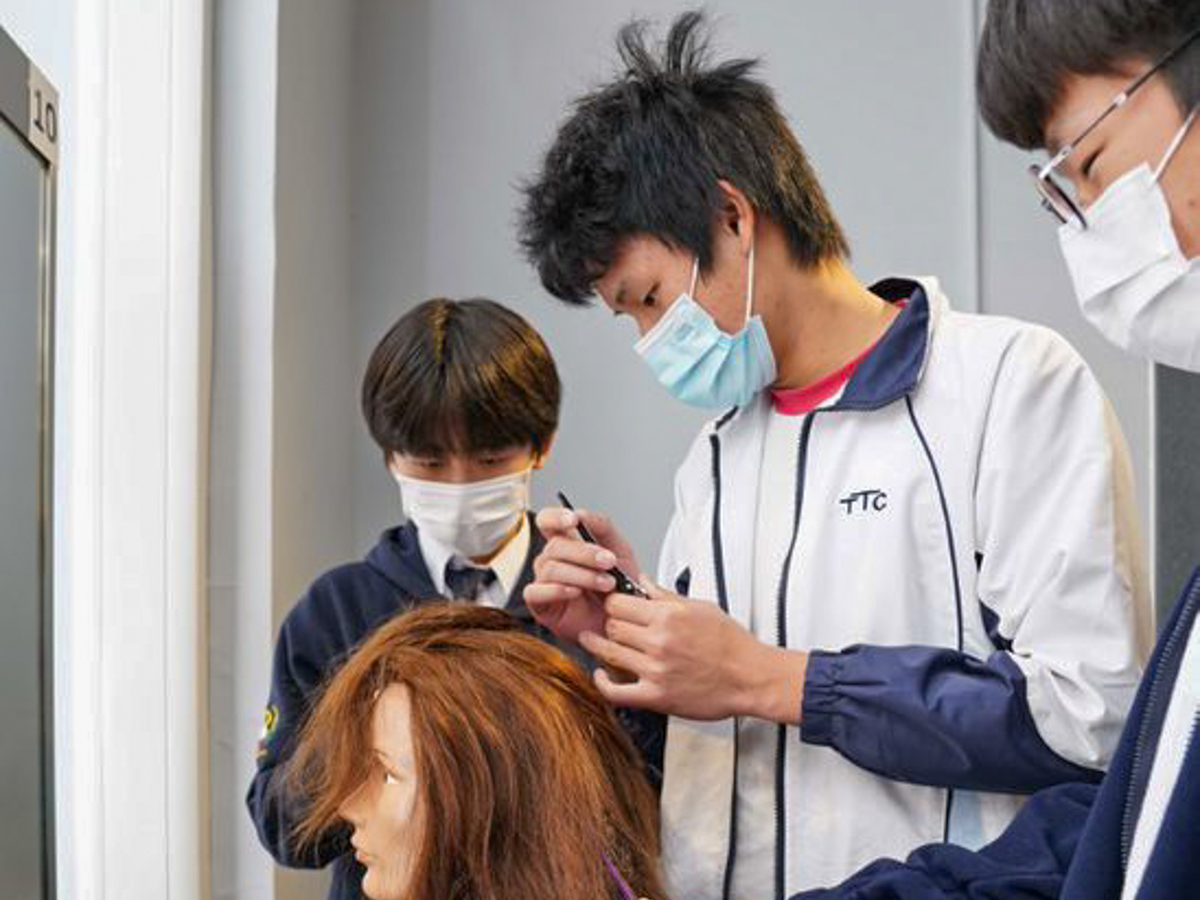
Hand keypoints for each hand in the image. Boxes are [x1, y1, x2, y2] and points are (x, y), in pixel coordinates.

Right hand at [524, 505, 641, 642]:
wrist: (624, 622)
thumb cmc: (619, 587)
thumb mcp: (620, 551)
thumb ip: (603, 527)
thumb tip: (582, 512)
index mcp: (567, 543)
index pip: (547, 521)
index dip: (555, 517)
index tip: (573, 520)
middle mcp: (551, 560)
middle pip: (555, 546)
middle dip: (585, 553)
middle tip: (609, 561)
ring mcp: (543, 581)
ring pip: (551, 568)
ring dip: (582, 575)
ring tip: (606, 583)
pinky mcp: (540, 605)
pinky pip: (536, 592)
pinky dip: (556, 590)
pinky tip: (575, 593)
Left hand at [580, 579, 807, 722]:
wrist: (751, 678)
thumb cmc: (732, 644)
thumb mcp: (701, 608)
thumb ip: (666, 596)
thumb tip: (644, 582)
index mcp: (669, 616)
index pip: (618, 603)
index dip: (612, 602)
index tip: (613, 605)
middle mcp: (659, 641)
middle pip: (611, 626)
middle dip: (608, 623)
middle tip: (608, 624)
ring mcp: (656, 670)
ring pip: (610, 653)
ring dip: (597, 646)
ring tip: (591, 641)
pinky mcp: (656, 696)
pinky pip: (617, 692)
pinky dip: (603, 683)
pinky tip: (601, 674)